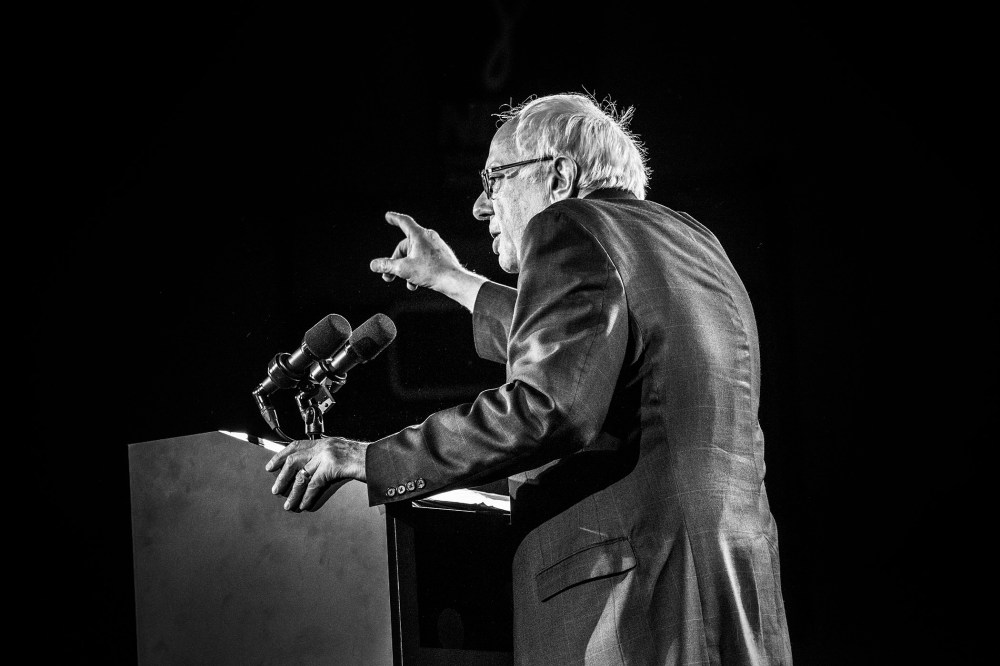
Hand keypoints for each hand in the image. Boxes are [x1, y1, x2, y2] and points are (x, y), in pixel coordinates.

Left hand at [265, 437, 367, 511]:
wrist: (381, 458)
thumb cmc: (366, 458)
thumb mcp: (344, 454)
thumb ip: (329, 459)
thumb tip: (315, 472)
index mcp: (325, 442)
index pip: (296, 445)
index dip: (281, 455)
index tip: (271, 465)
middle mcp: (324, 446)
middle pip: (294, 459)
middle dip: (282, 475)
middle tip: (275, 488)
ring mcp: (327, 456)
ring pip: (301, 474)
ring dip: (292, 490)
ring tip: (288, 503)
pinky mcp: (332, 467)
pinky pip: (314, 484)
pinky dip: (306, 496)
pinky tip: (303, 504)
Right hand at [370, 212, 486, 309]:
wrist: (454, 280)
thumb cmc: (431, 271)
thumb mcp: (404, 269)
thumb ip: (387, 266)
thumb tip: (373, 265)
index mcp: (419, 235)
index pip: (404, 222)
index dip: (394, 219)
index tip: (389, 216)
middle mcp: (428, 237)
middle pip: (405, 246)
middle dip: (395, 262)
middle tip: (388, 276)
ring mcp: (435, 246)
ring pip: (414, 255)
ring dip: (406, 269)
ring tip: (406, 283)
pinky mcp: (440, 256)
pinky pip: (424, 260)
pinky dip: (417, 270)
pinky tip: (415, 284)